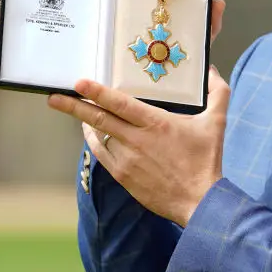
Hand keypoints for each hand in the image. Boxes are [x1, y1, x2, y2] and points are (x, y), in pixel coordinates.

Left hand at [48, 67, 229, 225]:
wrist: (199, 201)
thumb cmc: (207, 161)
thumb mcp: (216, 122)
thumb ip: (217, 92)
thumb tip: (211, 70)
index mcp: (156, 124)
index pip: (119, 103)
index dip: (96, 91)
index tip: (78, 82)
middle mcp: (136, 140)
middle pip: (98, 118)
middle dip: (73, 106)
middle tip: (54, 96)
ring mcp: (127, 160)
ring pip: (98, 136)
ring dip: (85, 122)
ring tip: (73, 110)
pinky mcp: (123, 176)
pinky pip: (102, 154)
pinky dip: (94, 141)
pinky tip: (91, 133)